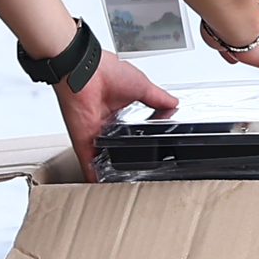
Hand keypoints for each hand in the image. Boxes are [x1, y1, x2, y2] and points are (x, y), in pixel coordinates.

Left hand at [55, 52, 177, 178]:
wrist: (85, 72)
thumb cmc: (107, 72)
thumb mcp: (142, 86)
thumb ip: (158, 99)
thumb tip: (174, 103)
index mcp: (118, 108)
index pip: (131, 128)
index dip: (140, 138)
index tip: (152, 149)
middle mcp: (105, 122)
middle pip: (116, 145)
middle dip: (125, 157)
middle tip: (138, 173)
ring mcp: (94, 134)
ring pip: (103, 157)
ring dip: (110, 170)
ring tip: (123, 185)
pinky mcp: (84, 142)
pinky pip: (88, 163)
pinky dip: (93, 175)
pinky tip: (100, 187)